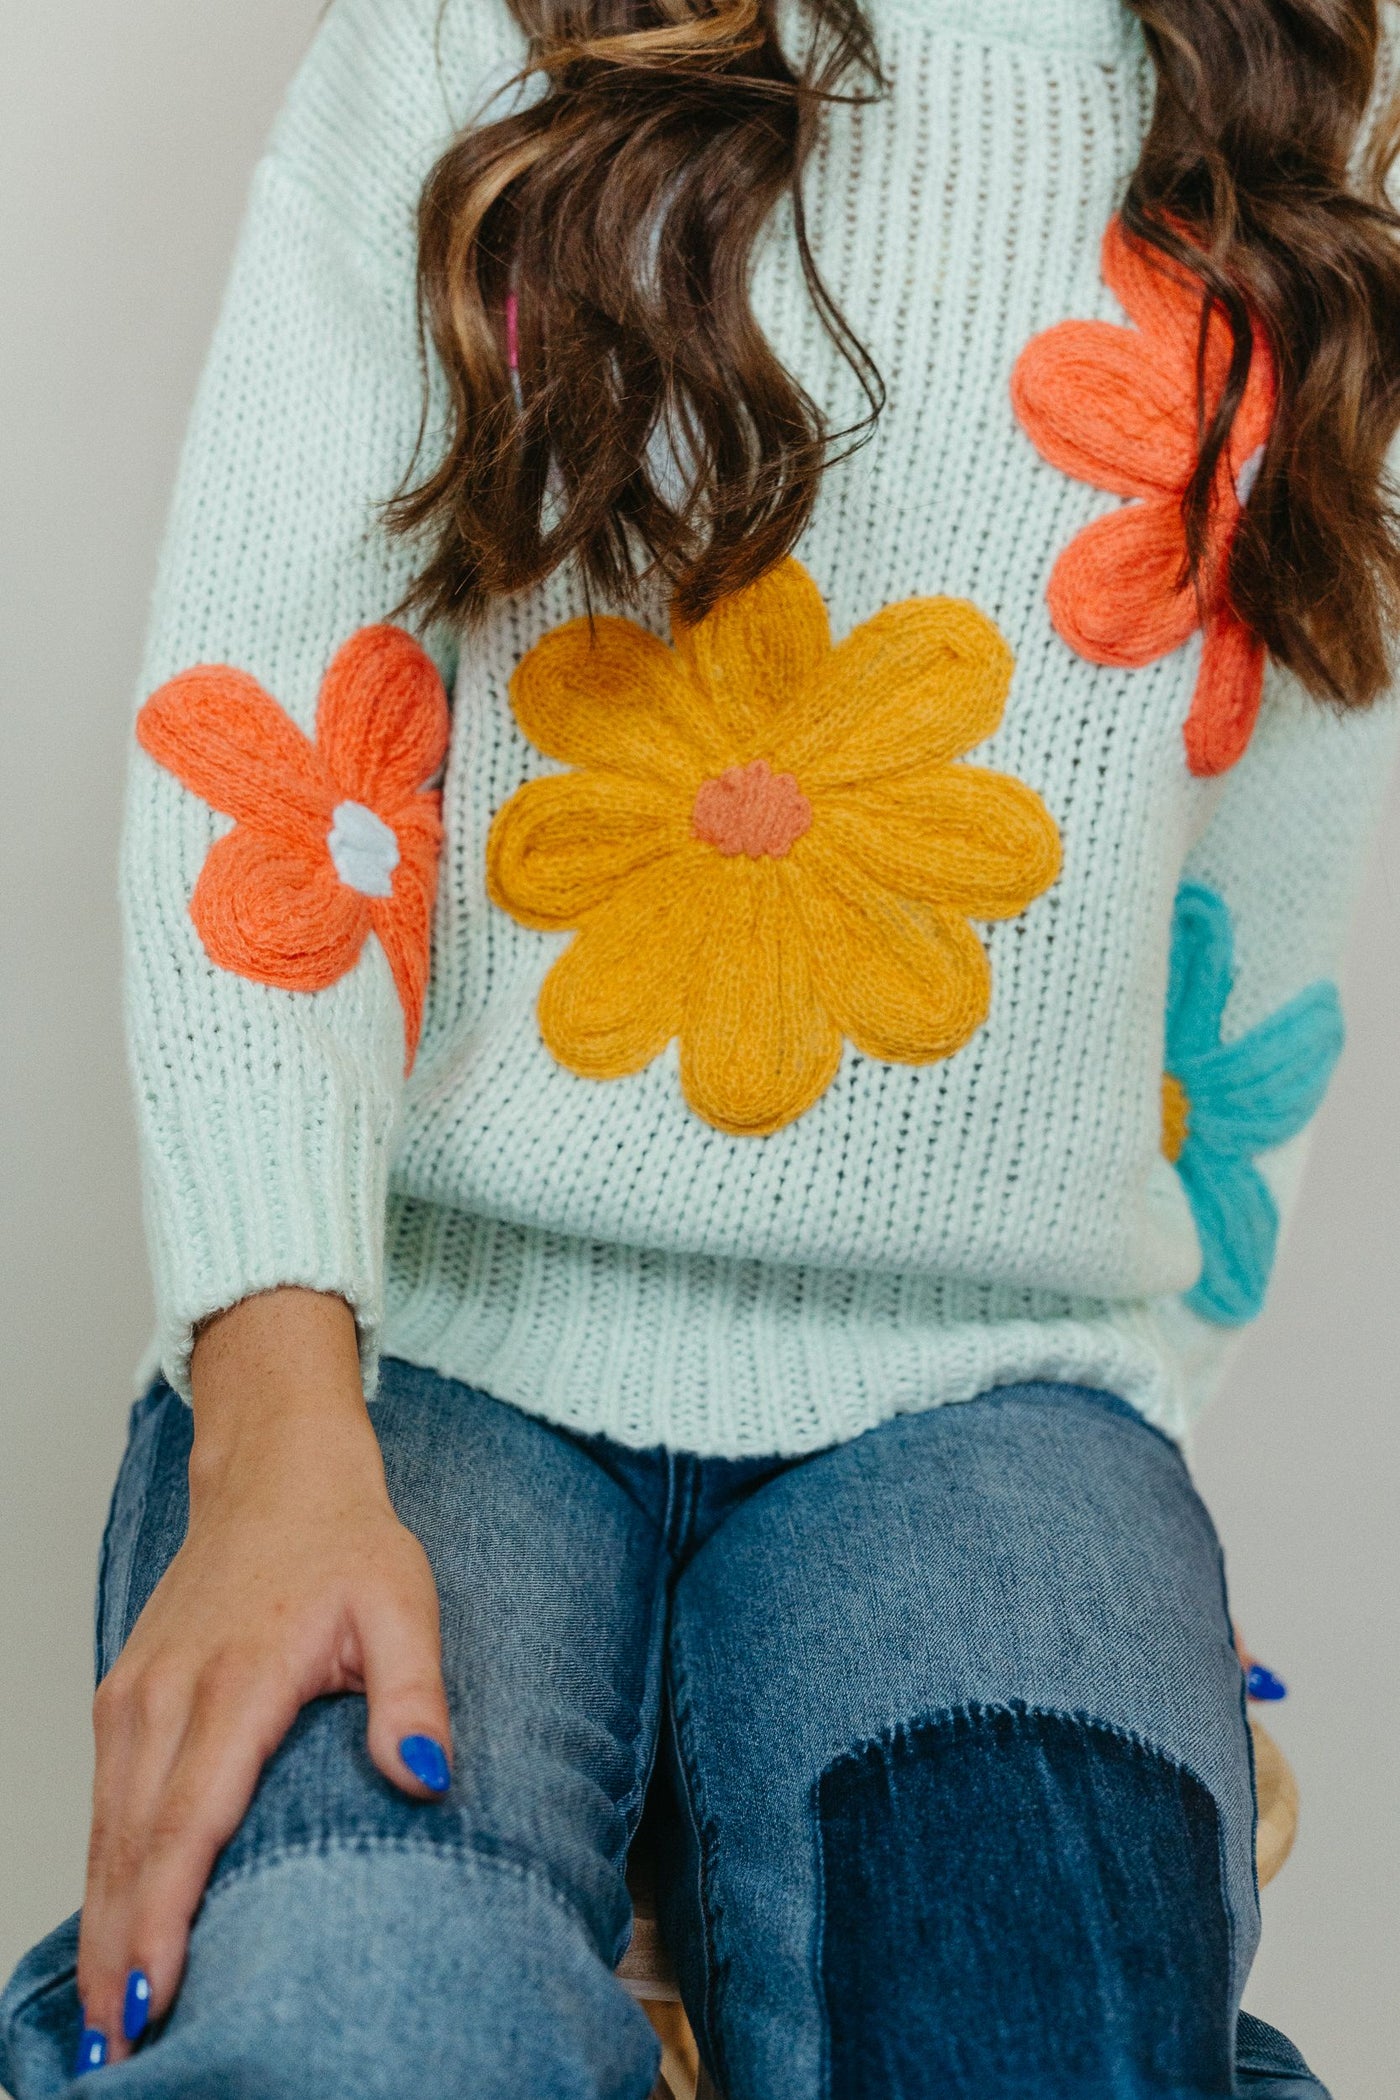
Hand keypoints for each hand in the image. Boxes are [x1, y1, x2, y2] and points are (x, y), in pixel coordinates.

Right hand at [74, 1290, 450, 2069]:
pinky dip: (102, 1876)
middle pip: (131, 1847)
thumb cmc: (344, 1540)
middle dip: (120, 1958)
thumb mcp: (405, 1601)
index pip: (190, 1820)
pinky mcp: (125, 1698)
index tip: (154, 2004)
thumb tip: (430, 1780)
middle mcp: (169, 1695)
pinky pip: (104, 1803)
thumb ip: (416, 1693)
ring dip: (103, 1930)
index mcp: (238, 1680)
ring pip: (107, 1833)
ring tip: (106, 2028)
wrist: (277, 1473)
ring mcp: (137, 1697)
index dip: (167, 1920)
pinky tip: (110, 1933)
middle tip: (117, 2061)